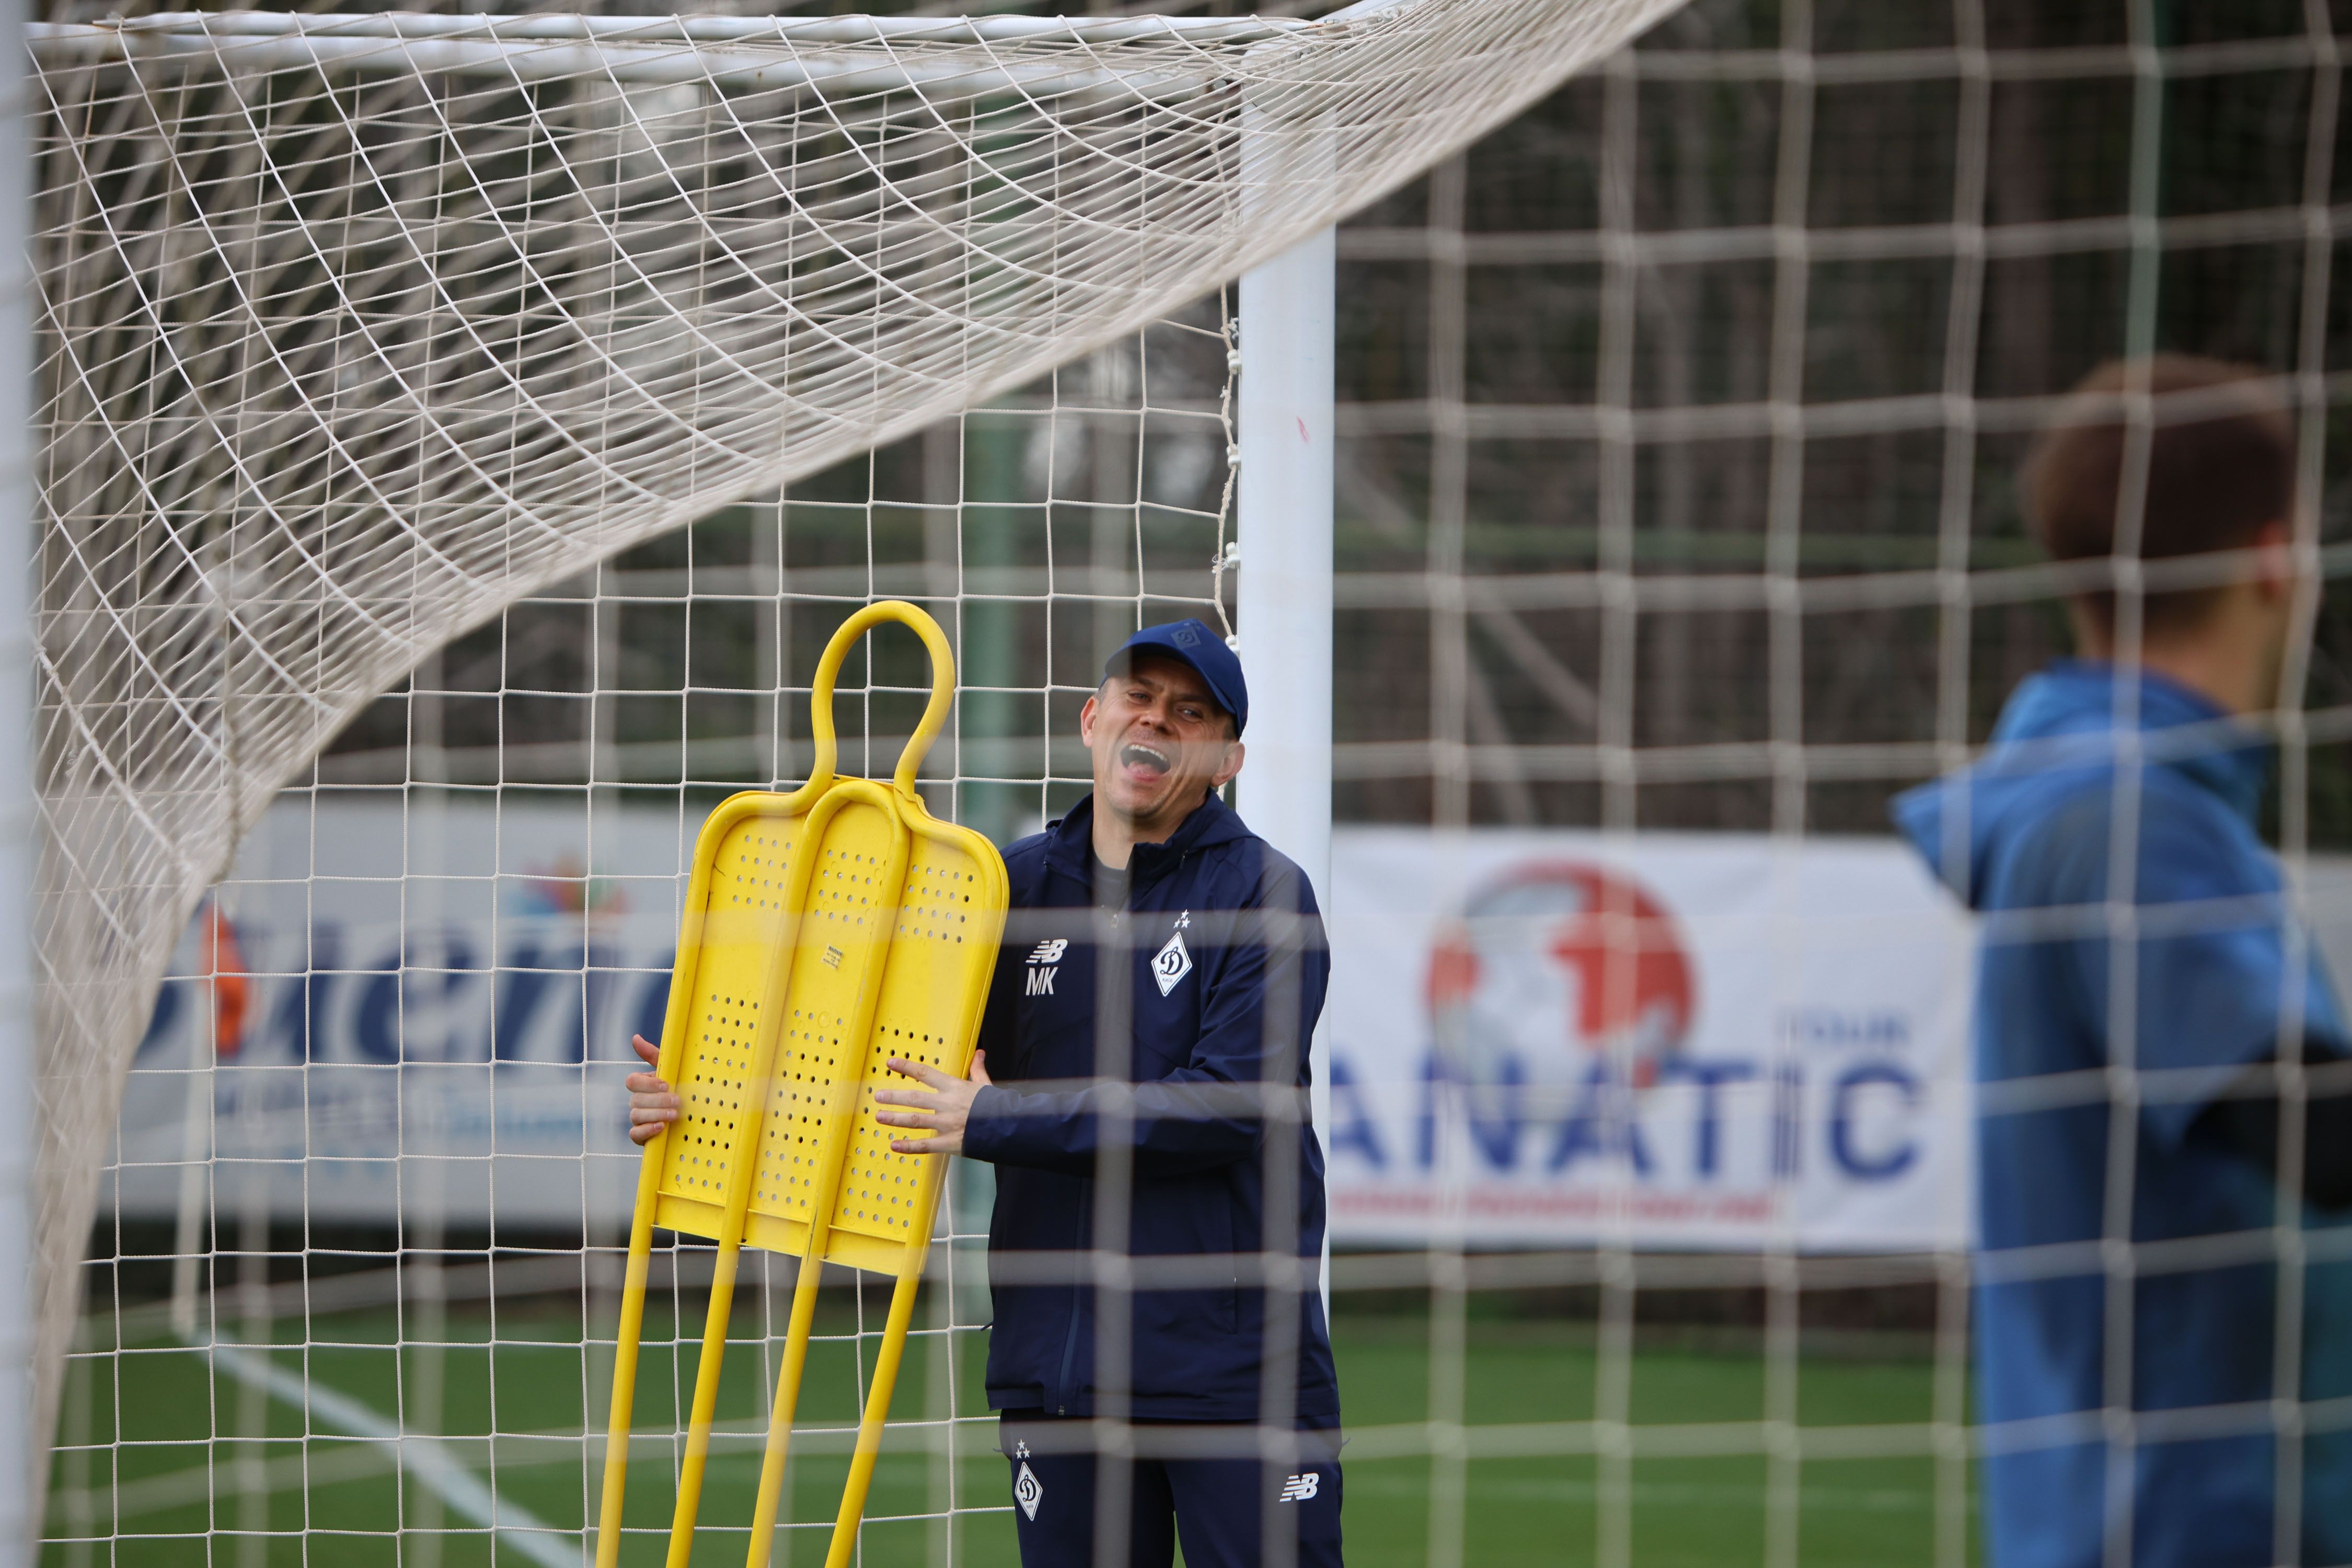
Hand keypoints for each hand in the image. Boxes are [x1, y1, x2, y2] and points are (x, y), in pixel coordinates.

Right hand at [626, 1033, 680, 1145]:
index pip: (632, 1081)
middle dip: (657, 1100)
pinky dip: (647, 1130)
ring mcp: (638, 1120)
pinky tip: (661, 1127)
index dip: (647, 1083)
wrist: (693, 1117)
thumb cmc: (682, 1090)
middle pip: (635, 1099)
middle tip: (677, 1101)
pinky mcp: (642, 1137)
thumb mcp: (673, 1072)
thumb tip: (635, 1038)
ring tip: (675, 1114)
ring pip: (636, 1115)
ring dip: (656, 1114)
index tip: (666, 1085)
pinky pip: (635, 1135)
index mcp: (643, 1085)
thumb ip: (655, 1055)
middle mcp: (638, 1102)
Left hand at [872, 1051, 991, 1154]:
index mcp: (954, 1088)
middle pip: (915, 1098)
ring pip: (915, 1120)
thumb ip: (977, 1070)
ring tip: (880, 1117)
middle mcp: (947, 1104)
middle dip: (894, 1097)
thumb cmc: (996, 1106)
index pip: (926, 1074)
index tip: (891, 1063)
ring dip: (895, 1118)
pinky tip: (895, 1145)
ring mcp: (947, 1124)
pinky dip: (909, 1146)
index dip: (906, 1068)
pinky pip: (925, 1145)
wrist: (1009, 1127)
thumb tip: (979, 1054)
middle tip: (878, 1096)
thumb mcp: (985, 1085)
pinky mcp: (949, 1142)